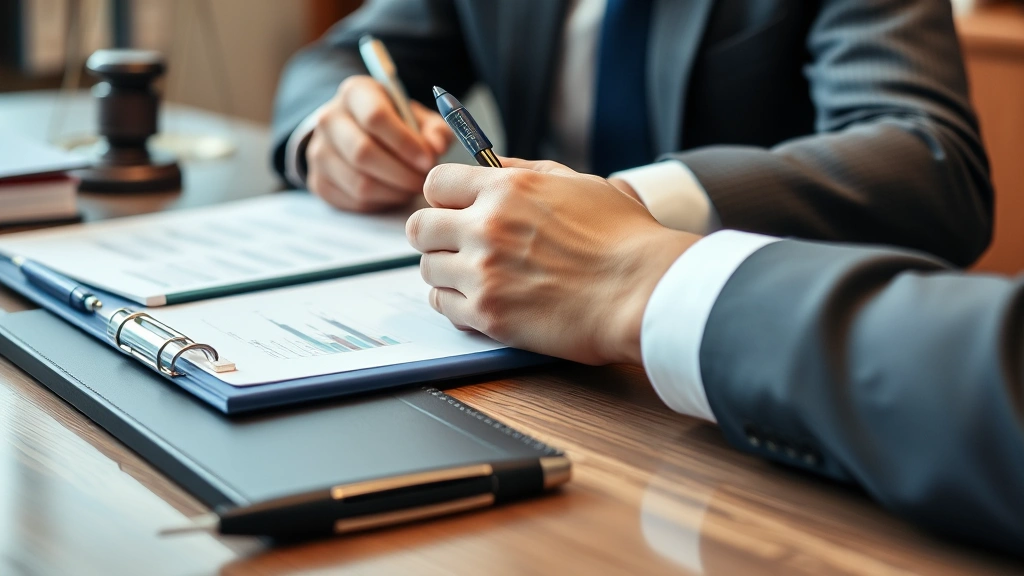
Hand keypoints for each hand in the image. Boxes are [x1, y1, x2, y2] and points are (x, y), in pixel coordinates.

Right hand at [306, 75, 454, 211]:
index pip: (375, 117)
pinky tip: (394, 193)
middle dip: (401, 173)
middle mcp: (329, 119)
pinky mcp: (319, 182)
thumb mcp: (418, 117)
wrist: (357, 132)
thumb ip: (435, 129)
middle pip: (363, 153)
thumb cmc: (394, 123)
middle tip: (424, 181)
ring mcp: (319, 152)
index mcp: (355, 93)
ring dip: (394, 192)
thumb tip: (436, 147)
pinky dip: (380, 203)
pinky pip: (353, 201)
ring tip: (412, 187)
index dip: (405, 143)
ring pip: (359, 183)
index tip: (429, 160)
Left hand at [406, 157, 698, 364]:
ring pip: (428, 268)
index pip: (436, 183)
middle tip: (459, 246)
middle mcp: (487, 226)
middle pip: (419, 227)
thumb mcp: (578, 183)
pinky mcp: (488, 315)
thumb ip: (526, 172)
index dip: (444, 198)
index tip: (455, 210)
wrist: (643, 292)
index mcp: (507, 188)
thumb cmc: (624, 239)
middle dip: (437, 236)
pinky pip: (443, 306)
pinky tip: (482, 301)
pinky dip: (456, 304)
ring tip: (477, 277)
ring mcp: (483, 273)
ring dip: (447, 272)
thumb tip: (489, 165)